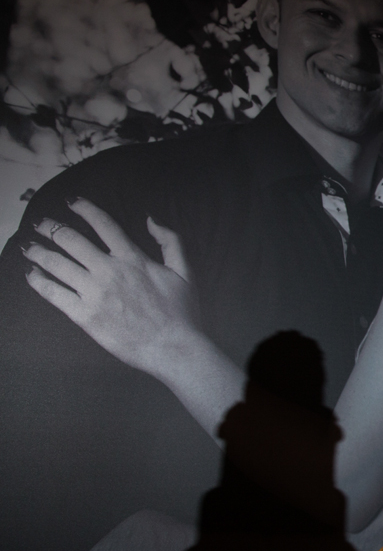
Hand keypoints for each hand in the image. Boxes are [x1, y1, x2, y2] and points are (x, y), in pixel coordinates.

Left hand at [23, 199, 198, 377]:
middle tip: (40, 224)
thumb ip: (170, 241)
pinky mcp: (84, 315)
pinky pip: (53, 293)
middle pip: (70, 240)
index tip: (71, 201)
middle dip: (50, 228)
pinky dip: (37, 281)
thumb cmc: (182, 313)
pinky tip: (31, 274)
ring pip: (56, 263)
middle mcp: (109, 271)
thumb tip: (150, 220)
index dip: (84, 208)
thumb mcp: (185, 272)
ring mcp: (94, 293)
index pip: (103, 224)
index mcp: (133, 258)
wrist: (173, 348)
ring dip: (38, 251)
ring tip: (29, 247)